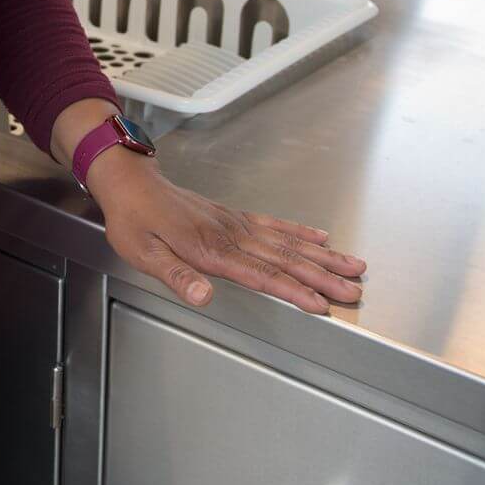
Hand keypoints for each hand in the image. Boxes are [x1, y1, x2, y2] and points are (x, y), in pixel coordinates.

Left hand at [91, 153, 364, 314]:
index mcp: (209, 249)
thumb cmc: (133, 219)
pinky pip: (274, 224)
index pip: (261, 275)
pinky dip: (300, 232)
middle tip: (353, 291)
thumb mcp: (142, 252)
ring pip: (288, 242)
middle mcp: (230, 235)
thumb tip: (203, 297)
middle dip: (322, 277)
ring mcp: (235, 223)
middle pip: (285, 259)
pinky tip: (321, 239)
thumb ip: (176, 276)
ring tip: (353, 266)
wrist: (131, 180)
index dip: (293, 291)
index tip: (321, 304)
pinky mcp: (234, 216)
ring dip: (322, 256)